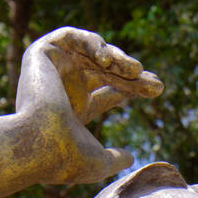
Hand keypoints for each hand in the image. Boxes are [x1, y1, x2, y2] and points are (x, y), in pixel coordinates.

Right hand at [15, 27, 162, 184]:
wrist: (41, 144)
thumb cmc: (67, 157)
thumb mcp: (99, 162)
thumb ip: (114, 160)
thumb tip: (131, 158)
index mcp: (72, 111)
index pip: (106, 92)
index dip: (130, 87)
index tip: (156, 88)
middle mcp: (61, 89)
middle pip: (104, 73)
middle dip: (131, 76)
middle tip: (157, 85)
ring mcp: (50, 71)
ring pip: (91, 54)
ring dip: (117, 60)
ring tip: (136, 71)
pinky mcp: (40, 54)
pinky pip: (69, 35)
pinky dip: (91, 43)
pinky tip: (108, 60)